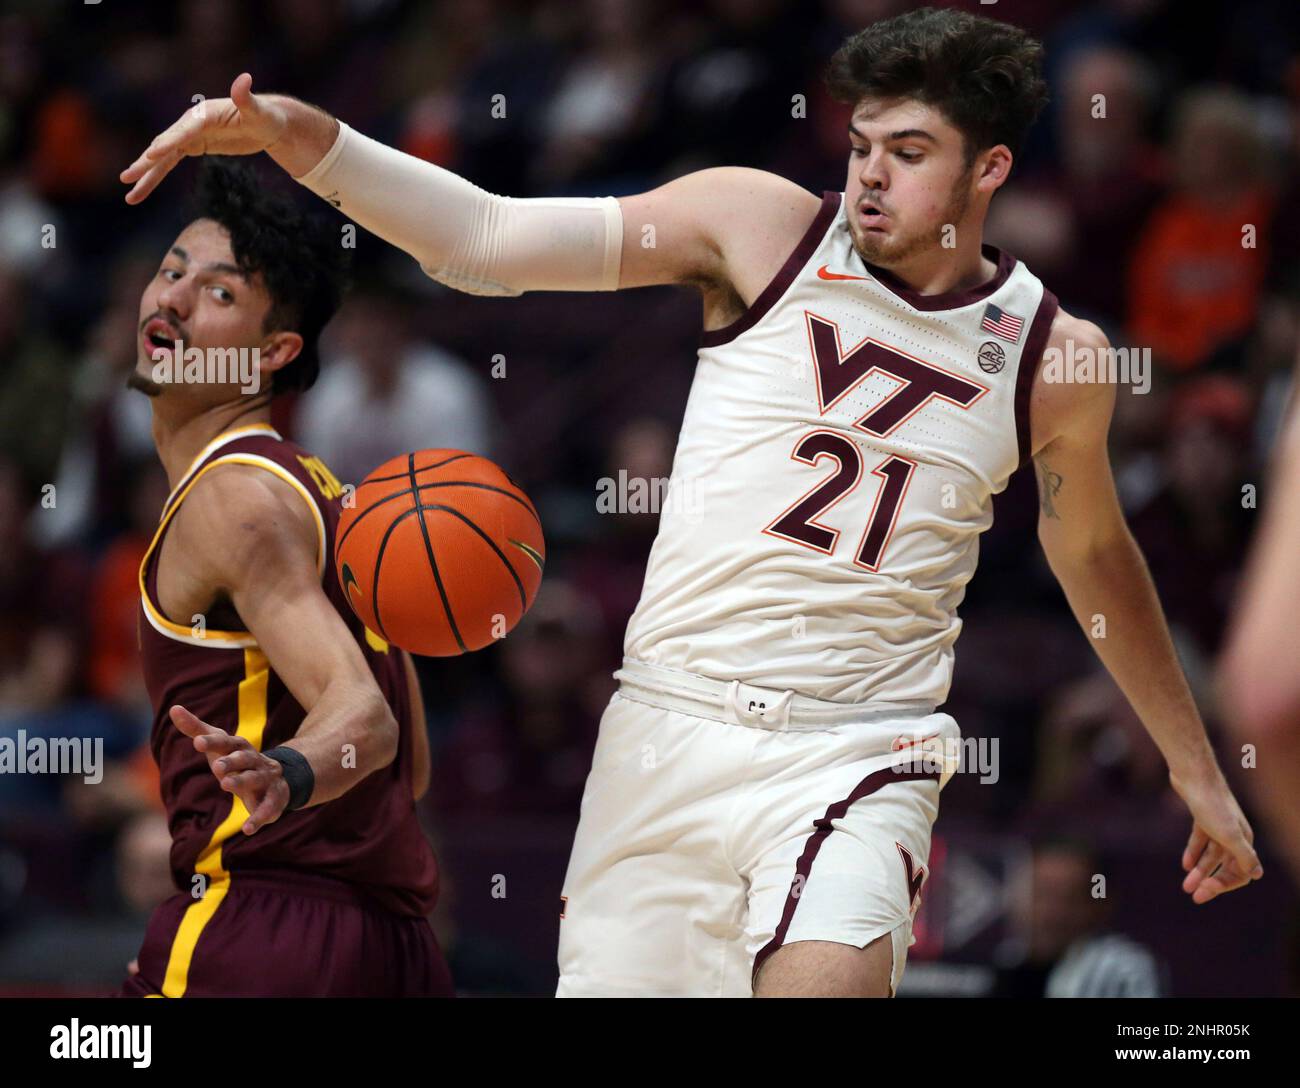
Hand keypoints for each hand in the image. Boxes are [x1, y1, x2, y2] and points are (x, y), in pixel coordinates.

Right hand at [120, 73, 286, 203]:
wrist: (266, 123)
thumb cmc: (265, 117)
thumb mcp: (259, 111)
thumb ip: (247, 98)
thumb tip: (244, 79)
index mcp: (204, 114)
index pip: (184, 130)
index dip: (169, 142)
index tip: (152, 154)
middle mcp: (190, 122)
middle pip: (165, 143)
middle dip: (146, 161)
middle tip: (127, 176)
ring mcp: (189, 135)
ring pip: (162, 156)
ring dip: (145, 174)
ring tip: (130, 194)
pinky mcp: (192, 146)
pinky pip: (170, 162)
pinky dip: (156, 174)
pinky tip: (142, 188)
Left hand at [170, 704, 289, 834]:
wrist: (279, 778)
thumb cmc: (238, 760)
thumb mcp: (218, 745)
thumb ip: (197, 729)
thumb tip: (173, 708)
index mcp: (240, 747)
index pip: (227, 741)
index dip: (213, 742)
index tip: (197, 742)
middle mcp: (255, 761)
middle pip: (244, 759)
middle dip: (231, 762)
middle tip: (216, 767)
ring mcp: (266, 779)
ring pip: (255, 779)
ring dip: (242, 783)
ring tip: (226, 785)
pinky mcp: (274, 800)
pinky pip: (268, 809)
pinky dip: (258, 818)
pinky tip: (247, 829)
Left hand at [1171, 767, 1263, 903]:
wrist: (1194, 775)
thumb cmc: (1212, 804)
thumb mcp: (1229, 834)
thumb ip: (1243, 856)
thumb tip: (1257, 875)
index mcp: (1245, 840)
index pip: (1240, 872)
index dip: (1224, 884)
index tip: (1205, 891)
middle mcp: (1235, 834)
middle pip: (1226, 865)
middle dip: (1211, 881)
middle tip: (1192, 894)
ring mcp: (1218, 824)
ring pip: (1211, 854)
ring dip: (1200, 870)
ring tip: (1186, 885)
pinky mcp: (1203, 816)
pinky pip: (1200, 840)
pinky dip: (1193, 852)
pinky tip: (1185, 865)